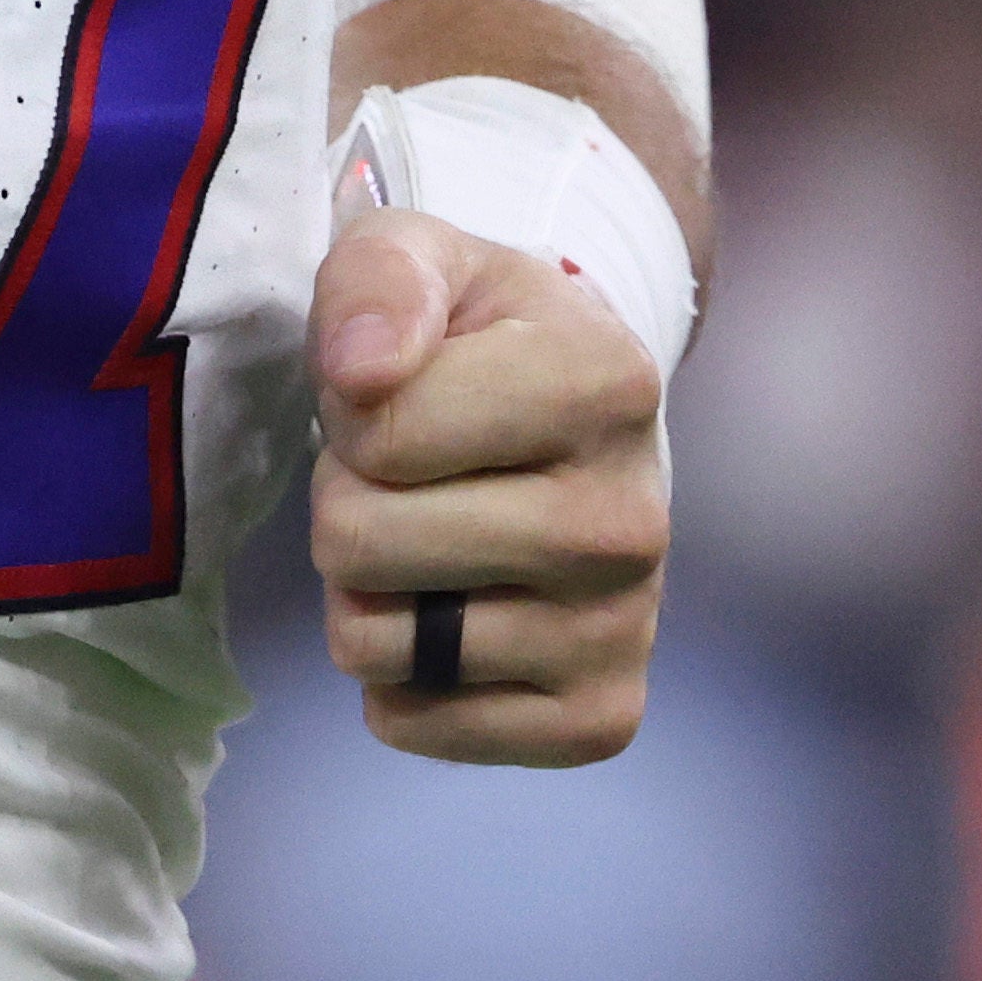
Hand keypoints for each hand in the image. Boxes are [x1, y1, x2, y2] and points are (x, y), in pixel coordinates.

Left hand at [307, 206, 669, 766]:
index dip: (351, 412)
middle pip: (357, 541)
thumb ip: (377, 280)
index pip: (377, 433)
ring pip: (370, 642)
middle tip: (409, 476)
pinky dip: (398, 676)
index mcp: (610, 383)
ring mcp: (626, 630)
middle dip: (345, 501)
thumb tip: (364, 373)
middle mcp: (636, 520)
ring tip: (430, 535)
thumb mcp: (416, 256)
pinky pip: (406, 723)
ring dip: (365, 591)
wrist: (571, 425)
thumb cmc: (475, 337)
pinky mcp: (600, 719)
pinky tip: (455, 611)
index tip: (402, 391)